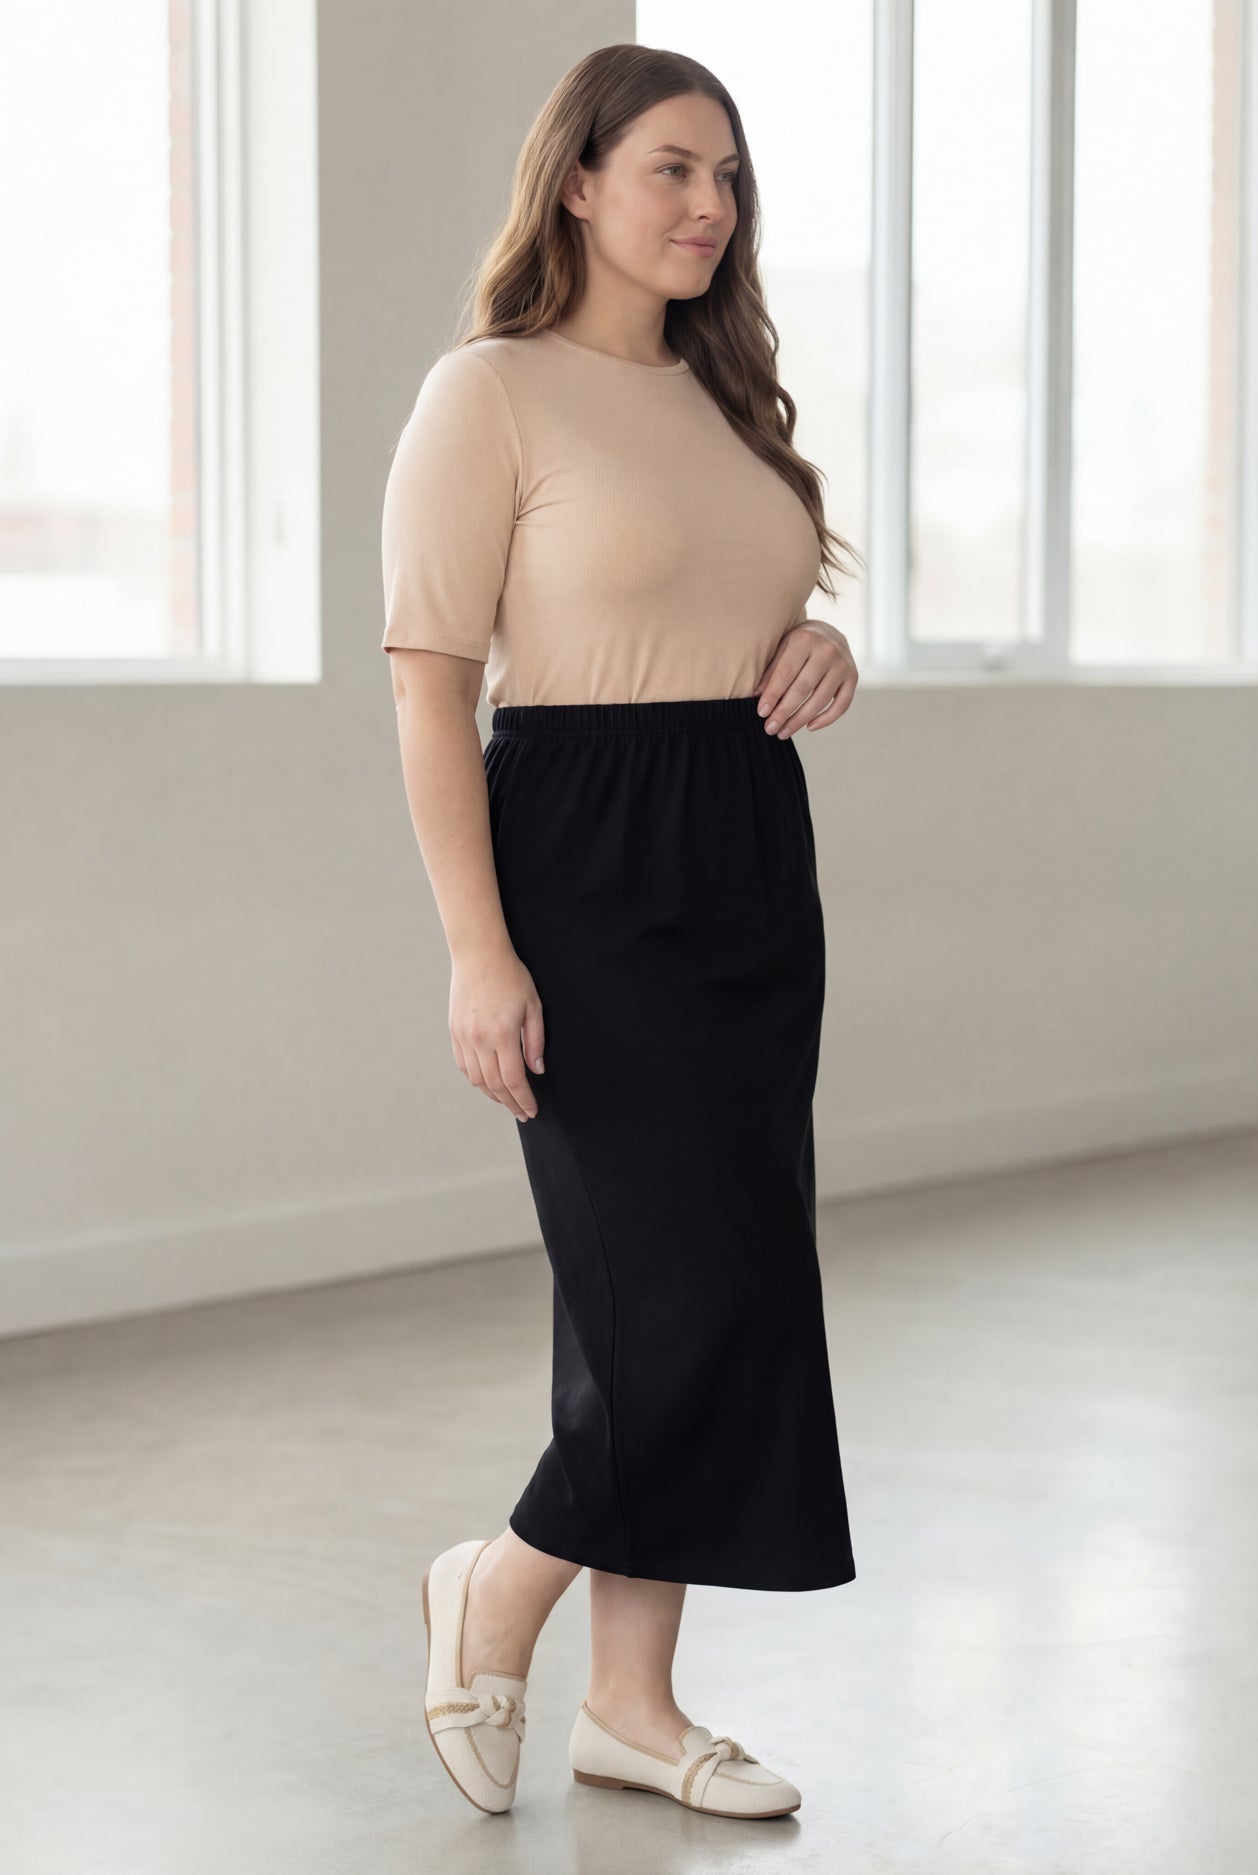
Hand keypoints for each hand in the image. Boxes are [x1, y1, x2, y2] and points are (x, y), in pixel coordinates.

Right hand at [450, 944, 545, 1121]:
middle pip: (494, 1085)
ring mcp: (464, 1037)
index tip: (531, 1110)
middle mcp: (479, 1040)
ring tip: (507, 1101)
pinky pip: (464, 1066)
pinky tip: (487, 1083)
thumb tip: (537, 1069)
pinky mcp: (454, 1032)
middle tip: (522, 1113)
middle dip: (510, 1103)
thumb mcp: (532, 1006)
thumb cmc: (510, 976)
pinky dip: (476, 1080)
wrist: (478, 955)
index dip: (523, 1099)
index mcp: (502, 1034)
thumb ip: (535, 1041)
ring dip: (492, 1095)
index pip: (513, 1080)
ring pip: (477, 1079)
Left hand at [753, 618, 857, 737]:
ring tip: (784, 732)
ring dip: (800, 720)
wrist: (828, 632)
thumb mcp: (782, 647)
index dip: (773, 695)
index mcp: (805, 639)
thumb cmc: (798, 643)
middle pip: (803, 688)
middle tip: (770, 728)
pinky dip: (826, 719)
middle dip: (784, 712)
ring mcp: (843, 665)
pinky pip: (842, 704)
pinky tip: (809, 727)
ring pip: (820, 700)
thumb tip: (758, 696)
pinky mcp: (853, 677)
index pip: (786, 673)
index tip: (761, 713)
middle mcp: (827, 650)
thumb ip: (771, 670)